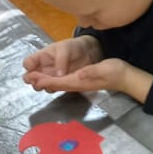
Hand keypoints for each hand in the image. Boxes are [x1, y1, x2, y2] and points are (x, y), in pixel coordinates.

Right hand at [22, 37, 101, 87]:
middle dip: (32, 80)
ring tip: (49, 84)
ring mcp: (51, 76)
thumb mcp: (64, 49)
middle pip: (31, 77)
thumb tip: (58, 75)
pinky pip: (53, 88)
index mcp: (41, 57)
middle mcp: (44, 68)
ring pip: (41, 85)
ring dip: (42, 86)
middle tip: (39, 81)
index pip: (28, 63)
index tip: (33, 70)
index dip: (28, 67)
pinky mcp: (60, 83)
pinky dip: (54, 89)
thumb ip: (60, 61)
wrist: (88, 52)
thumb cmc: (73, 46)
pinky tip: (58, 87)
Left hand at [24, 56, 152, 104]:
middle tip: (27, 79)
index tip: (34, 79)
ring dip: (45, 82)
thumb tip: (79, 74)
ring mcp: (79, 83)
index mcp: (80, 81)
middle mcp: (77, 84)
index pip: (60, 82)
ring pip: (58, 84)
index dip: (46, 81)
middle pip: (55, 84)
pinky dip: (53, 80)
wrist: (125, 77)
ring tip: (32, 79)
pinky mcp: (81, 80)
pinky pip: (63, 81)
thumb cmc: (116, 71)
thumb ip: (92, 72)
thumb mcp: (105, 69)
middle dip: (41, 82)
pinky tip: (47, 78)